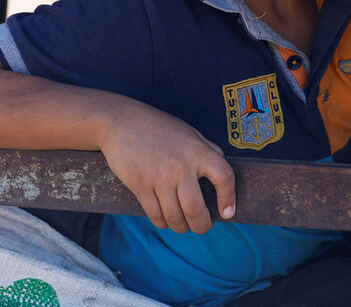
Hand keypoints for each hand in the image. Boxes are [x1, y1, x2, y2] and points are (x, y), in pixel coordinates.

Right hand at [98, 103, 235, 233]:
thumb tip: (223, 174)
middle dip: (202, 226)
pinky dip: (162, 223)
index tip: (227, 213)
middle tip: (203, 227)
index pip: (224, 177)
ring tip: (183, 225)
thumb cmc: (160, 128)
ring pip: (174, 217)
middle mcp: (181, 165)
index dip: (229, 198)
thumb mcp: (190, 133)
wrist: (121, 122)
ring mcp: (159, 177)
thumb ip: (208, 151)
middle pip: (196, 209)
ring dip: (181, 227)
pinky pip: (155, 214)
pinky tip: (166, 220)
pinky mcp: (140, 185)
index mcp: (198, 150)